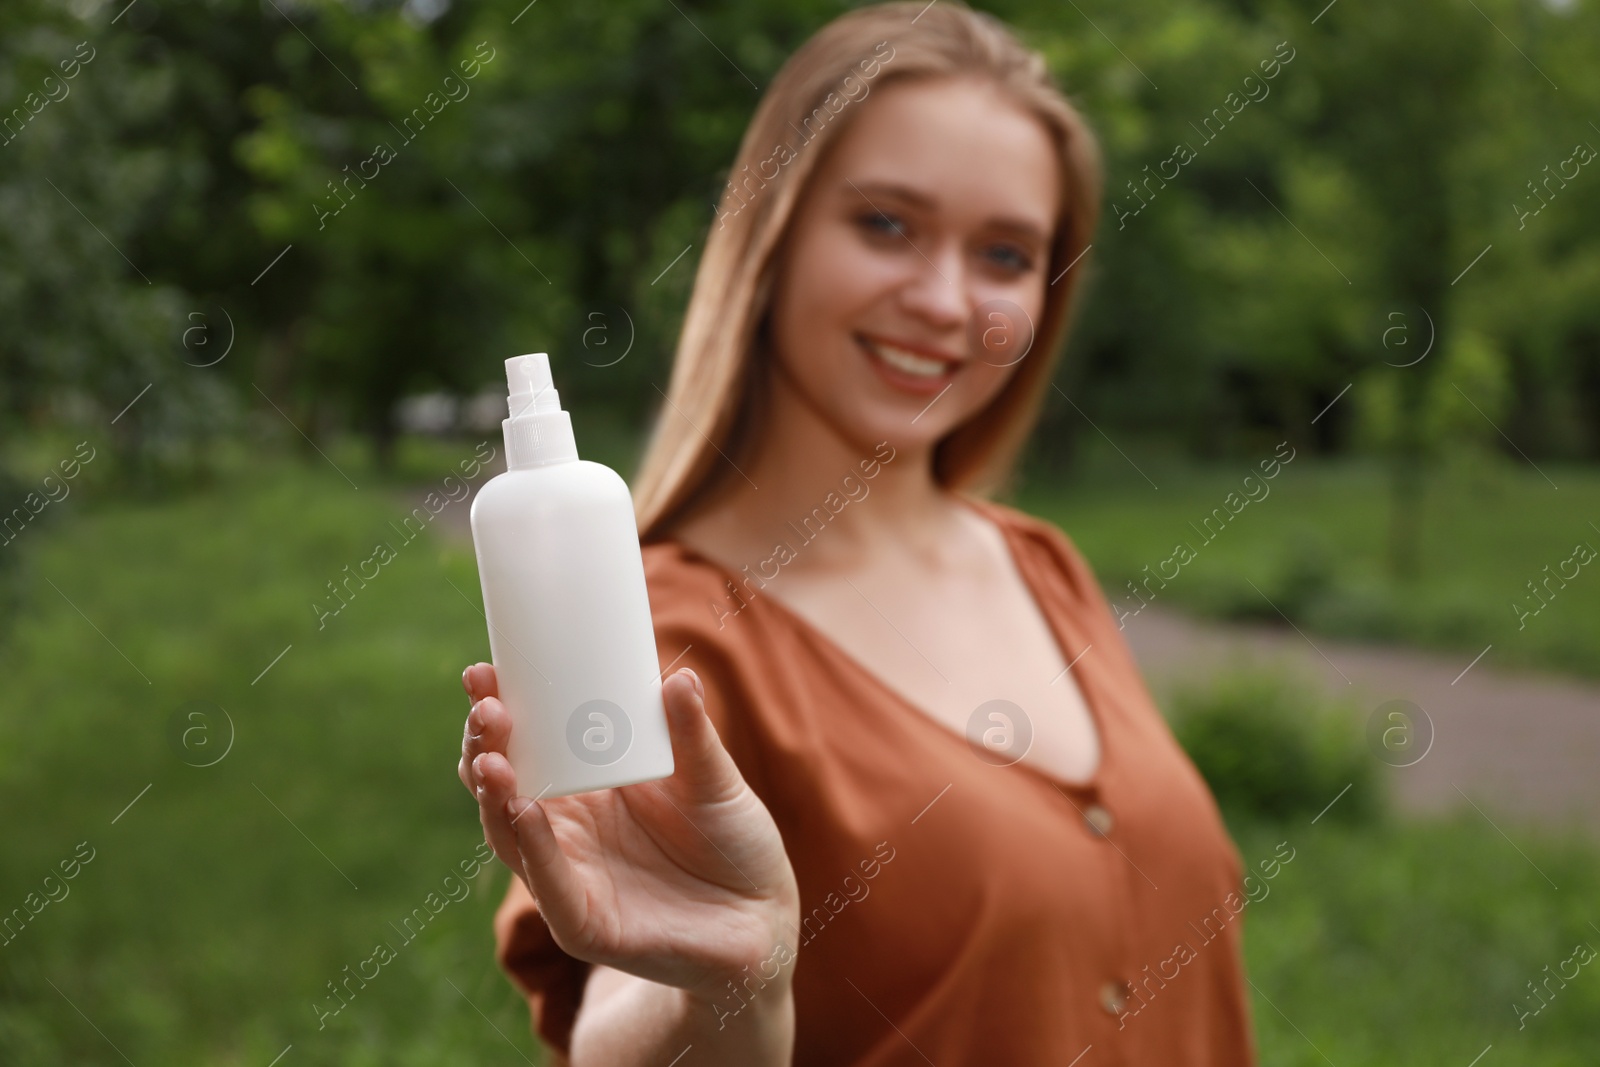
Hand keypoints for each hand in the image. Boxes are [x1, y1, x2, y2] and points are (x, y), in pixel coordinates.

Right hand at [459, 662, 799, 1004]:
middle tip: (486, 707)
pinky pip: (551, 887)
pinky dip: (535, 848)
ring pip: (511, 835)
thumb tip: (681, 678)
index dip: (498, 711)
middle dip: (485, 746)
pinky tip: (524, 811)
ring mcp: (569, 877)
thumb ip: (693, 735)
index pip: (524, 744)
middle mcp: (564, 829)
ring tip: (491, 757)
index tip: (484, 672)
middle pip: (503, 786)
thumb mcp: (715, 779)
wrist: (762, 917)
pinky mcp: (586, 924)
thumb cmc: (732, 841)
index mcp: (584, 787)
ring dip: (496, 795)